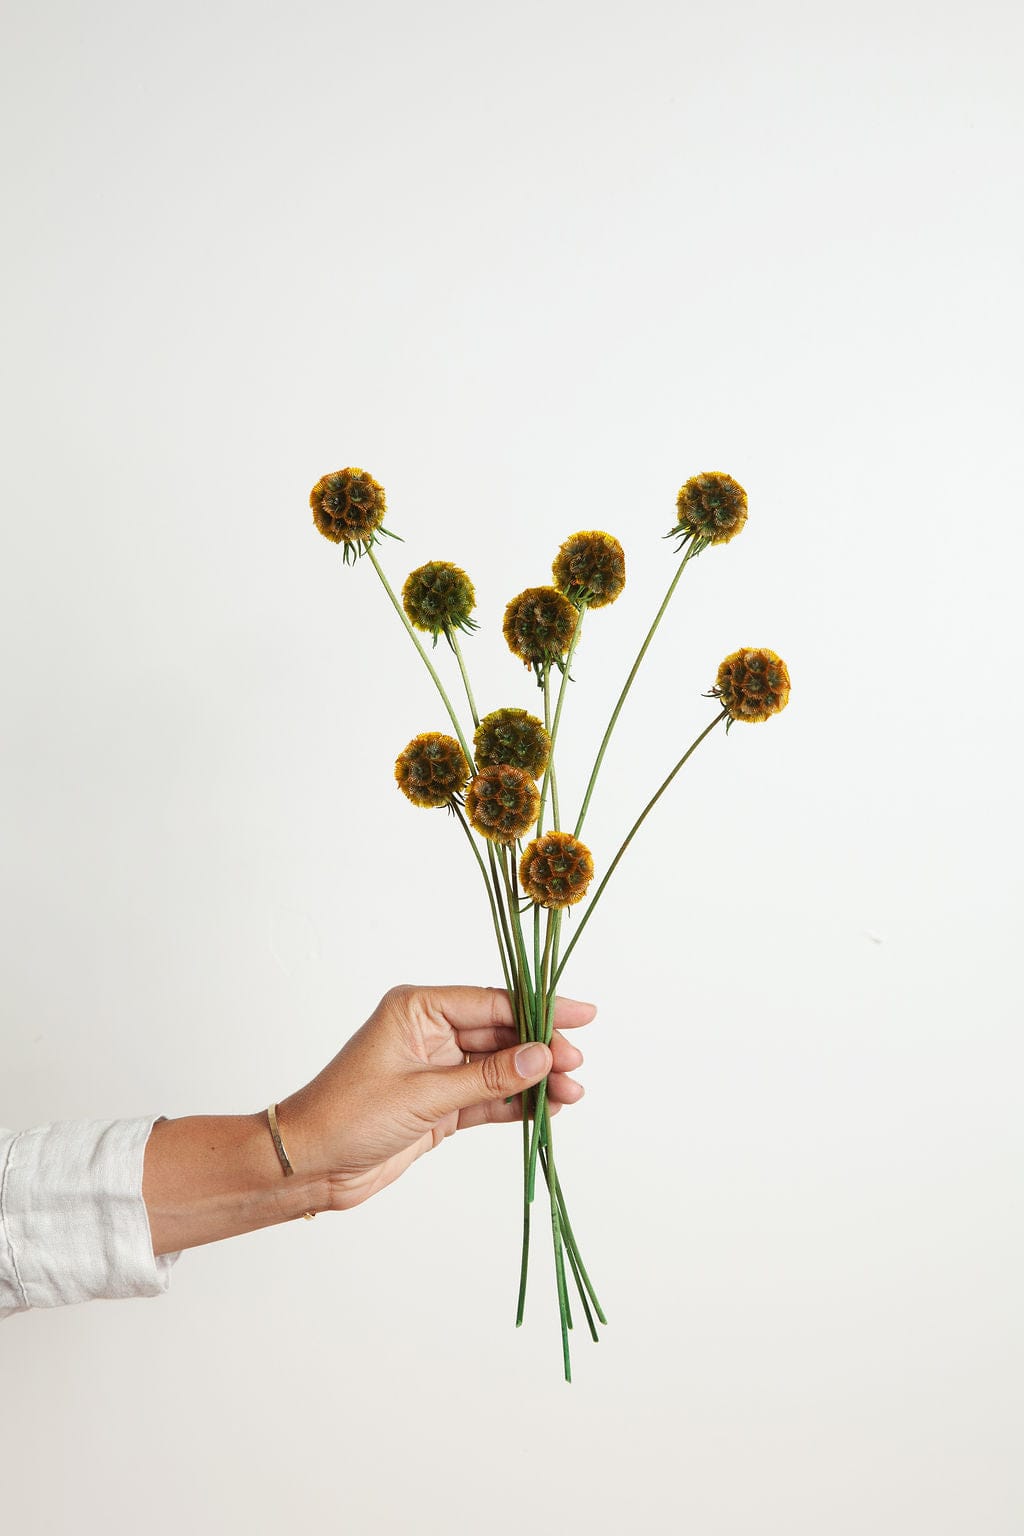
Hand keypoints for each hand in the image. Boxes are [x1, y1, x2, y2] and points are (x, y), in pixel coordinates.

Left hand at [276, 984, 594, 1211]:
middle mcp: (430, 1032)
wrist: (310, 1165)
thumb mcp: (425, 1095)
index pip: (491, 1002)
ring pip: (499, 1068)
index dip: (539, 1008)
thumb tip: (544, 1055)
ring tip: (572, 1092)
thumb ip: (489, 1077)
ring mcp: (437, 1069)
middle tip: (576, 1065)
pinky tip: (548, 1108)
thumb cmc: (349, 1116)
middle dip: (541, 1049)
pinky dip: (517, 1103)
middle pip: (501, 1033)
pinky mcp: (440, 1104)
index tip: (581, 1015)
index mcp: (418, 1008)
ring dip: (535, 1079)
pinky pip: (489, 1097)